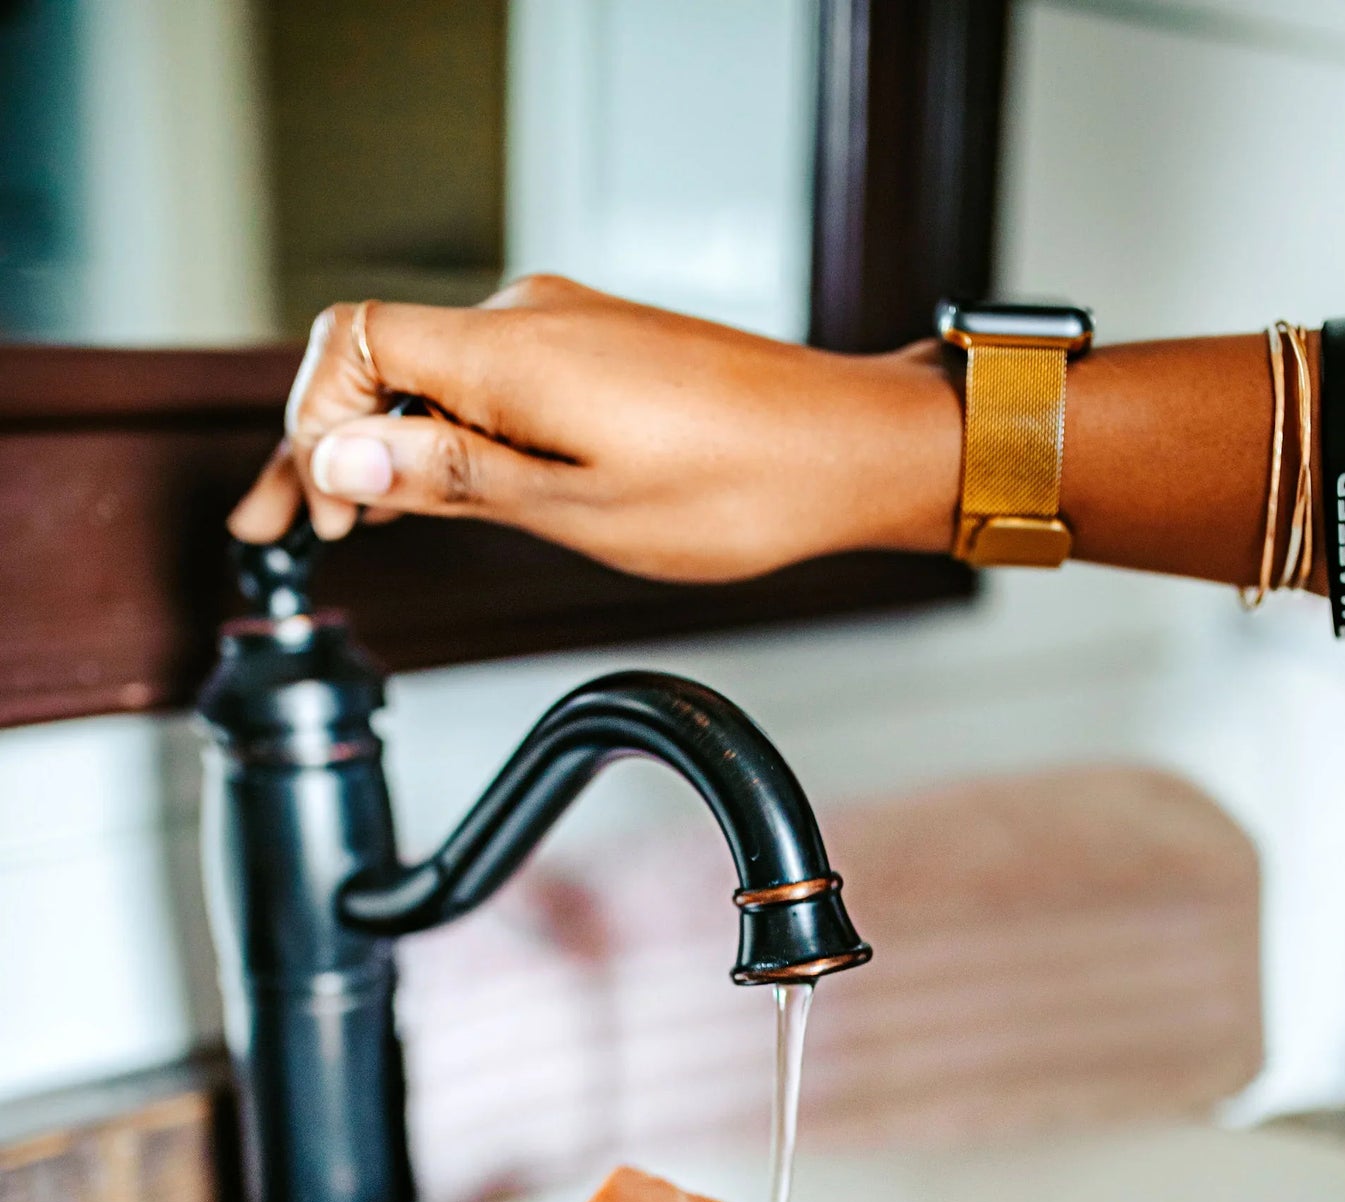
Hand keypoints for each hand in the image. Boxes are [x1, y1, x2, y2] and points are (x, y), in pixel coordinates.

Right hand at [229, 277, 959, 578]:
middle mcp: (528, 318)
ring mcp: (562, 329)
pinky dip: (446, 433)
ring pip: (433, 377)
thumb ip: (451, 477)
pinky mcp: (592, 350)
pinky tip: (432, 487)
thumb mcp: (576, 507)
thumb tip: (343, 455)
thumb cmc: (736, 488)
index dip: (312, 420)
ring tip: (350, 521)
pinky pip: (487, 380)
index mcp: (512, 349)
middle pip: (382, 361)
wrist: (844, 449)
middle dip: (324, 444)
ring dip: (384, 446)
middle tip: (285, 525)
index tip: (318, 505)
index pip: (354, 344)